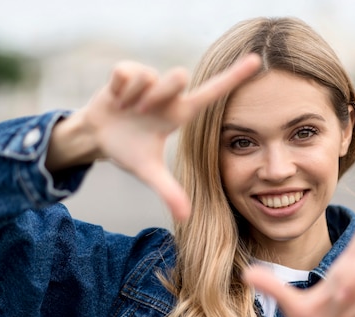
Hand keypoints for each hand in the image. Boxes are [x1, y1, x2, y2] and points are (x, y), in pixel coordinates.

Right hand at [46, 55, 260, 220]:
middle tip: (142, 112)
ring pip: (149, 76)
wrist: (97, 136)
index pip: (212, 92)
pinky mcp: (127, 72)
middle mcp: (168, 95)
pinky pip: (126, 73)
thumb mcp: (148, 171)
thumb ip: (168, 191)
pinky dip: (118, 90)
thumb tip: (186, 217)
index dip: (234, 77)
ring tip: (127, 109)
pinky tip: (116, 100)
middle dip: (159, 93)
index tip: (256, 61)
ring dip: (134, 96)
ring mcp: (148, 81)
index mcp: (179, 114)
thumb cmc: (129, 150)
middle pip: (178, 75)